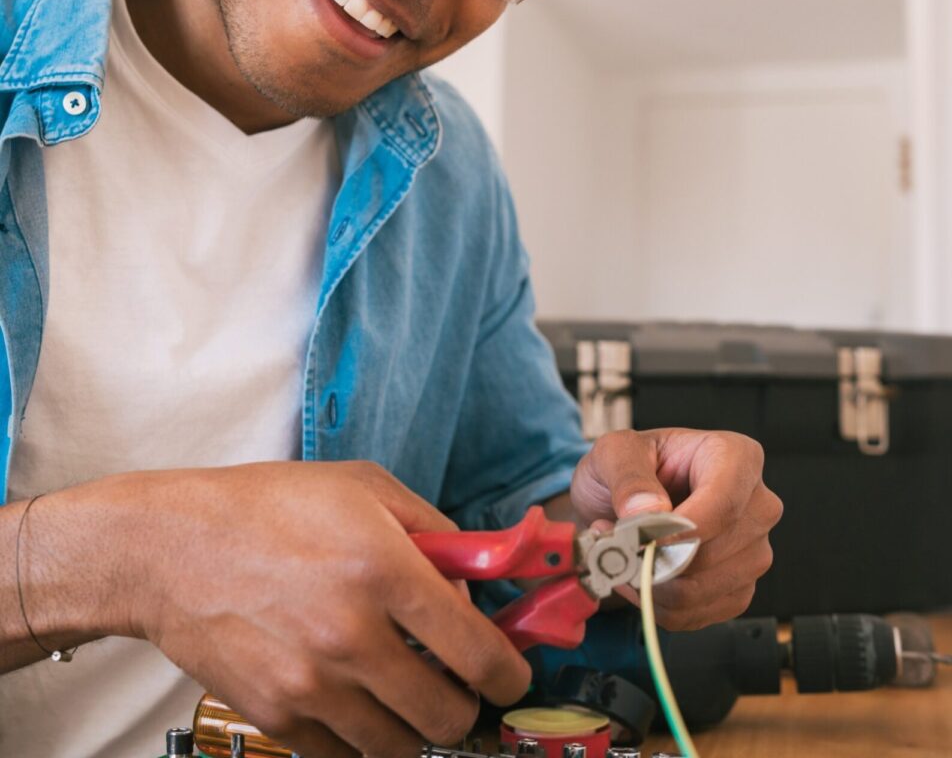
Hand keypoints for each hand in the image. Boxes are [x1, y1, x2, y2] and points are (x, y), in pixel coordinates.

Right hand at [118, 461, 530, 757]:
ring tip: (407, 690)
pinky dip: (365, 738)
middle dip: (468, 706)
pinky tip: (358, 699)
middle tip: (459, 684)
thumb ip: (435, 532)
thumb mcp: (366, 488)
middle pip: (448, 718)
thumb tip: (476, 584)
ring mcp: (312, 686)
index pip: (477, 651)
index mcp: (384, 569)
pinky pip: (346, 757)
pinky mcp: (276, 717)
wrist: (172, 547)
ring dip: (417, 726)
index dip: (510, 673)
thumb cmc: (271, 506)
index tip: (511, 676)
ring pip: (402, 748)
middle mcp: (353, 636)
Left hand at [570, 429, 782, 629]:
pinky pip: (699, 613)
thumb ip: (627, 474)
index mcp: (735, 457)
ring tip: (624, 554)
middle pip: (714, 552)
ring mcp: (753, 550)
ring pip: (704, 588)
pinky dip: (660, 604)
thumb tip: (646, 510)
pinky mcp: (739, 587)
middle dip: (657, 559)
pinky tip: (641, 576)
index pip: (725, 503)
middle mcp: (756, 505)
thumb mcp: (614, 451)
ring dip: (652, 583)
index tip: (644, 540)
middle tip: (615, 543)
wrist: (620, 501)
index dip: (684, 530)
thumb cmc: (626, 468)